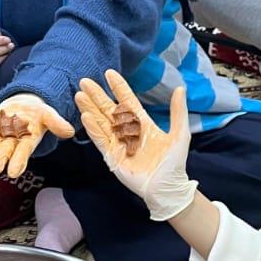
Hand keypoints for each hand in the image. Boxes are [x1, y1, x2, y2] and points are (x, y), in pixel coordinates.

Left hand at [0, 93, 73, 179]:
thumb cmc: (36, 112)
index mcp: (28, 140)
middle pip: (6, 151)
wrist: (22, 104)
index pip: (23, 153)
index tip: (13, 172)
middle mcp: (13, 141)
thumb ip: (56, 123)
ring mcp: (0, 136)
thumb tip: (69, 131)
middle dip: (0, 159)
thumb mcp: (48, 114)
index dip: (18, 162)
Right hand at [75, 71, 195, 220]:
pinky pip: (101, 140)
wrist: (167, 187)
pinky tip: (85, 116)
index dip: (119, 88)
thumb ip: (177, 112)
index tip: (109, 73)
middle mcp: (127, 131)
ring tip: (79, 95)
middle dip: (97, 96)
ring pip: (101, 122)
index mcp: (142, 124)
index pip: (127, 101)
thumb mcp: (179, 134)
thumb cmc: (174, 162)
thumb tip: (180, 89)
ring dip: (91, 108)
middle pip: (109, 110)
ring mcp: (118, 143)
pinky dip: (93, 128)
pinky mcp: (112, 157)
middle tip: (84, 81)